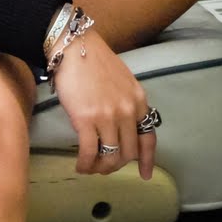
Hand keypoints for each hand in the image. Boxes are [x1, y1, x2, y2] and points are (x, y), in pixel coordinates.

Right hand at [50, 29, 155, 179]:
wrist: (72, 46)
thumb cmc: (94, 60)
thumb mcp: (122, 81)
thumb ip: (127, 103)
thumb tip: (120, 126)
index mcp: (139, 101)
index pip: (148, 138)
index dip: (146, 160)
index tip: (144, 174)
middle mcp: (127, 111)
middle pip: (128, 152)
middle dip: (116, 164)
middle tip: (104, 166)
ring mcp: (107, 116)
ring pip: (110, 155)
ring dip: (100, 167)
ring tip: (91, 167)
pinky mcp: (85, 119)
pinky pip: (89, 151)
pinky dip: (86, 163)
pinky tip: (80, 165)